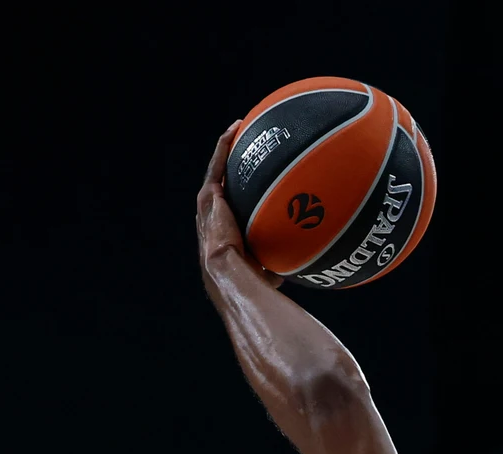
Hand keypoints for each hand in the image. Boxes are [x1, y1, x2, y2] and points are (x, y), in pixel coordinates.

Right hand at [196, 120, 283, 289]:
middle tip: (244, 145)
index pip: (231, 203)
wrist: (230, 271)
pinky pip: (218, 164)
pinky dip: (224, 145)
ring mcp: (209, 203)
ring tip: (237, 128)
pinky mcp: (209, 196)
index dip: (238, 190)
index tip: (252, 176)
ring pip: (217, 168)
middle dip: (231, 162)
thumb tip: (294, 269)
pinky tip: (235, 128)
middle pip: (222, 180)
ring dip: (226, 147)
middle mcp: (212, 212)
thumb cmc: (250, 277)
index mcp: (224, 227)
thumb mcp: (265, 266)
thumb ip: (275, 262)